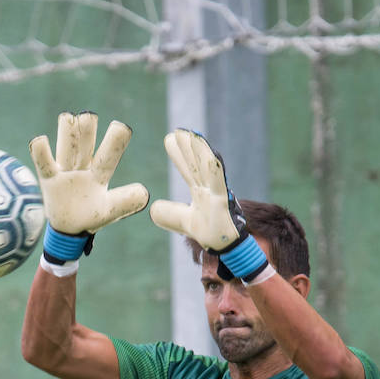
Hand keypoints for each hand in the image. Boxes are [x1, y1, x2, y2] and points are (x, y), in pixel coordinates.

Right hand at [29, 112, 148, 260]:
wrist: (70, 228)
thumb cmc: (91, 216)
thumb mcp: (109, 211)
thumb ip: (125, 202)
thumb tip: (145, 193)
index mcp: (100, 173)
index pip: (108, 156)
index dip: (115, 143)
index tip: (122, 128)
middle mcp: (83, 167)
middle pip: (85, 145)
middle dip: (86, 131)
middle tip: (88, 117)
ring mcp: (65, 171)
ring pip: (66, 148)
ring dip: (66, 134)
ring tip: (68, 117)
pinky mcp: (49, 179)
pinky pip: (45, 165)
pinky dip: (41, 153)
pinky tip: (40, 139)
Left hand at [149, 129, 266, 281]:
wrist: (226, 247)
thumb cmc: (211, 232)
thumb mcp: (185, 222)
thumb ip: (171, 214)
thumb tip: (153, 209)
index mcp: (201, 191)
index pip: (188, 168)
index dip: (179, 155)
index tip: (169, 139)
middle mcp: (209, 188)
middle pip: (197, 163)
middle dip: (188, 147)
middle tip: (177, 130)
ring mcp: (217, 193)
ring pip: (208, 167)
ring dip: (200, 151)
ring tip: (191, 134)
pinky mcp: (224, 201)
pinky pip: (219, 180)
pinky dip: (214, 167)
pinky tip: (209, 153)